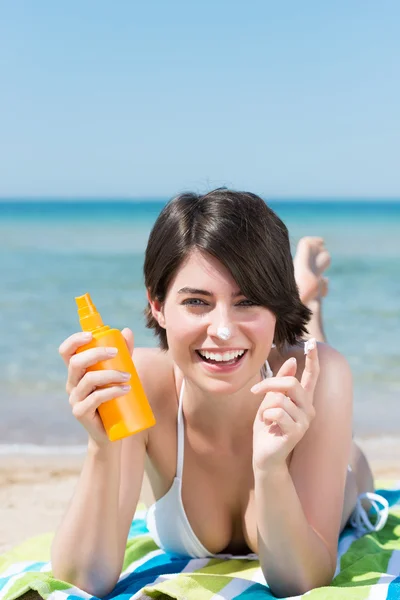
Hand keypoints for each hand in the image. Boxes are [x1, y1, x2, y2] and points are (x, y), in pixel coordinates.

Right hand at [58, 328, 133, 447]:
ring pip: (88, 380)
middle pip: (76, 362)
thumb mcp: (120, 372)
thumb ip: (124, 352)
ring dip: (111, 374)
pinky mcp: (81, 413)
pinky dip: (112, 391)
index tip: (91, 335)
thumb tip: (127, 331)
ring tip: (128, 376)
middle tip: (117, 353)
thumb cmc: (116, 398)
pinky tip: (125, 389)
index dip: (74, 340)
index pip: (66, 352)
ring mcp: (75, 399)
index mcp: (77, 372)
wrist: (114, 431)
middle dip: (96, 353)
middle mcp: (72, 383)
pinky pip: (95, 399)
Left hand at [251, 339, 318, 471]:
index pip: (312, 376)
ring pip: (281, 398)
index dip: (312, 359)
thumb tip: (292, 361)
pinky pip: (277, 412)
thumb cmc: (267, 428)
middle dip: (269, 384)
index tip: (311, 342)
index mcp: (303, 400)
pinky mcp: (297, 431)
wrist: (264, 455)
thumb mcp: (269, 400)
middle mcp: (308, 409)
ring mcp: (304, 421)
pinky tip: (269, 426)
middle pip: (291, 383)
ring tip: (267, 419)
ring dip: (266, 406)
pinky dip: (266, 416)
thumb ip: (280, 382)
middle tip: (255, 390)